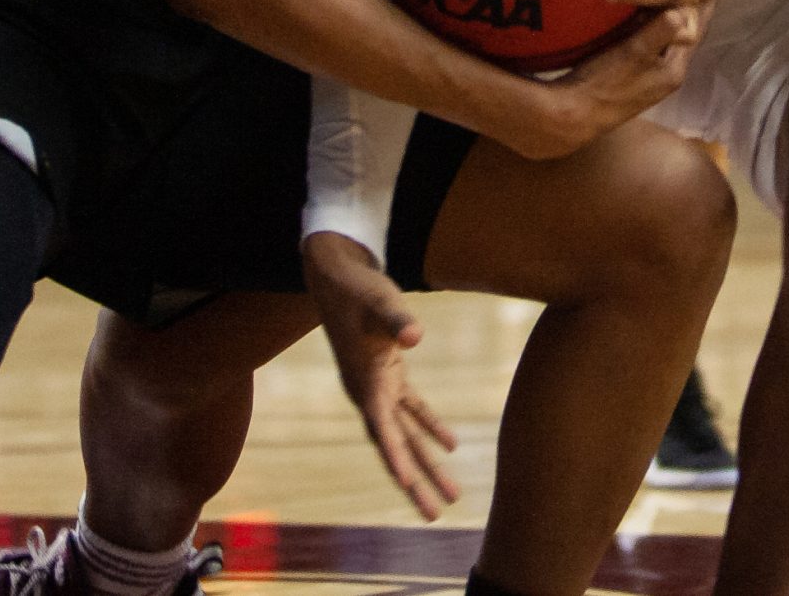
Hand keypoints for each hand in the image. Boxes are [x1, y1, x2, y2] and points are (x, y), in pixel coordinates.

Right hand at [301, 231, 460, 521]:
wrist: (337, 275)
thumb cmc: (359, 287)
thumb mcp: (380, 300)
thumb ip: (397, 319)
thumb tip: (414, 336)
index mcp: (365, 383)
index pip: (382, 431)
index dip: (396, 458)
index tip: (409, 486)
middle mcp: (368, 393)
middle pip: (395, 447)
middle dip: (416, 482)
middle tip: (437, 514)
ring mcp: (377, 386)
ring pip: (404, 435)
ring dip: (426, 463)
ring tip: (450, 494)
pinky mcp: (388, 374)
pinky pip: (411, 410)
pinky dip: (429, 426)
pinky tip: (451, 444)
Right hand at [510, 3, 703, 158]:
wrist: (573, 115)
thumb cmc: (606, 82)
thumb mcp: (635, 52)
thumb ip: (659, 31)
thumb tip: (681, 9)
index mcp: (674, 71)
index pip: (692, 32)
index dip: (691, 7)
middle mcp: (666, 78)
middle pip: (676, 37)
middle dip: (673, 13)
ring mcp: (648, 81)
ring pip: (658, 43)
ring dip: (655, 23)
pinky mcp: (630, 81)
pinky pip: (644, 50)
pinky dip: (642, 33)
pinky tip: (631, 20)